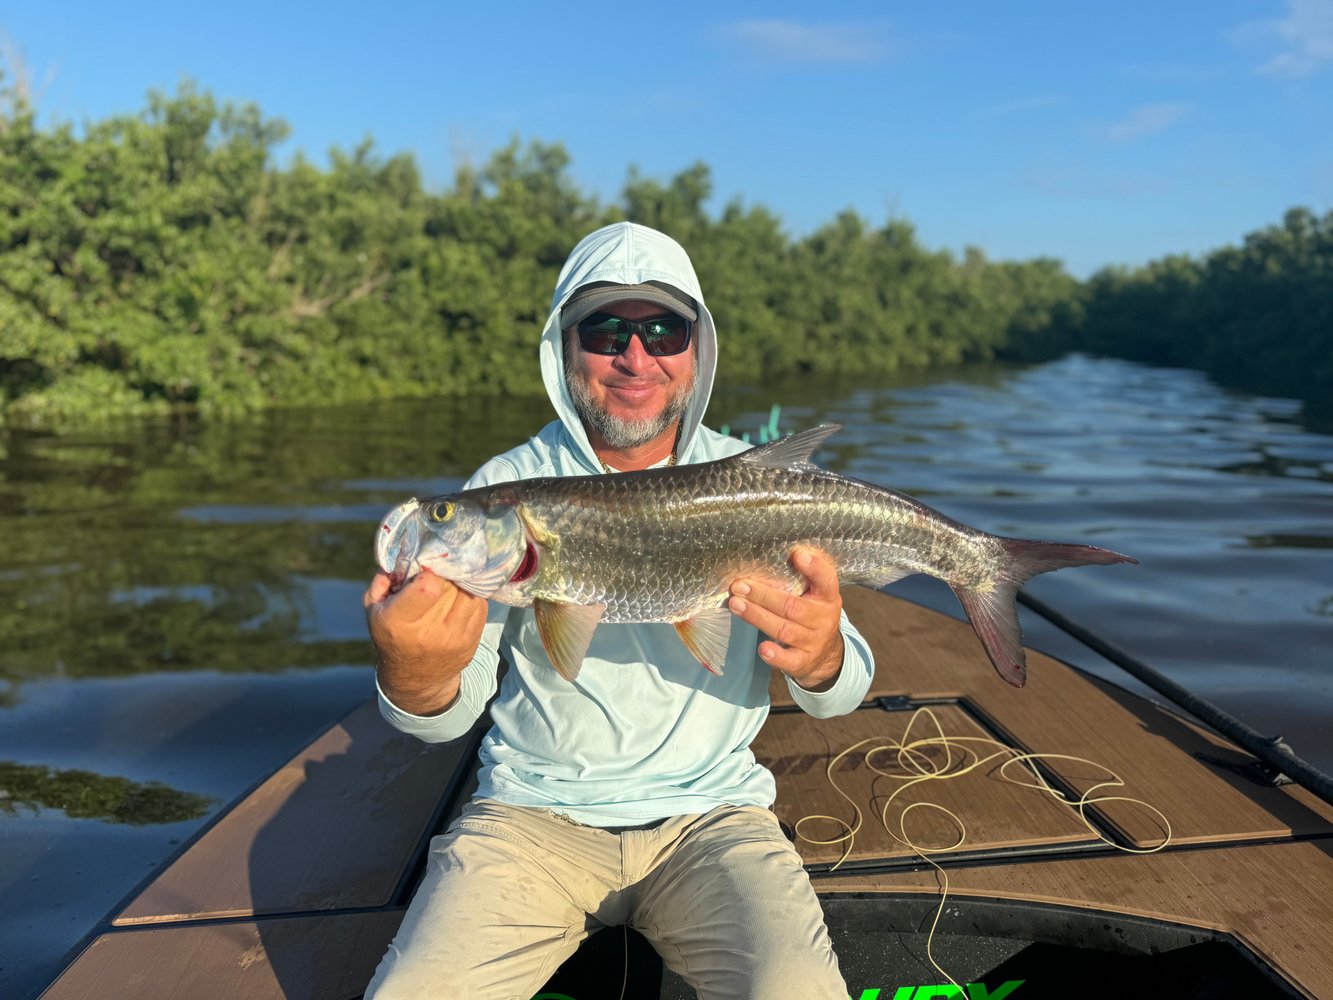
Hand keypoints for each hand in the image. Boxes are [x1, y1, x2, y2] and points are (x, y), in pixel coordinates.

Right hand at [363, 569, 487, 715]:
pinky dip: (470, 595)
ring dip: (460, 583)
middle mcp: (429, 633)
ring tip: (449, 583)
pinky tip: (458, 598)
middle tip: (438, 572)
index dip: (429, 572)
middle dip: (445, 573)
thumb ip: (384, 579)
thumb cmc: (392, 635)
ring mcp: (454, 639)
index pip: (428, 587)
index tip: (425, 571)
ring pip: (469, 592)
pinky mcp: (472, 642)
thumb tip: (406, 552)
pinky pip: (479, 605)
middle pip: (450, 586)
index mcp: (399, 622)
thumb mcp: (374, 608)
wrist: (415, 679)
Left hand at [728, 546, 844, 691]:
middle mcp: (823, 618)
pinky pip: (790, 660)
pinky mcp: (803, 661)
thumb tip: (768, 554)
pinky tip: (762, 648)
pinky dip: (776, 655)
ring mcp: (813, 641)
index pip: (826, 580)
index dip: (814, 568)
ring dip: (757, 616)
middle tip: (739, 585)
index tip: (797, 554)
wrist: (826, 655)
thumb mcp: (815, 594)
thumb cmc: (812, 614)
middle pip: (792, 606)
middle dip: (763, 595)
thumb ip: (801, 578)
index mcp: (827, 597)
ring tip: (736, 604)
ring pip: (784, 629)